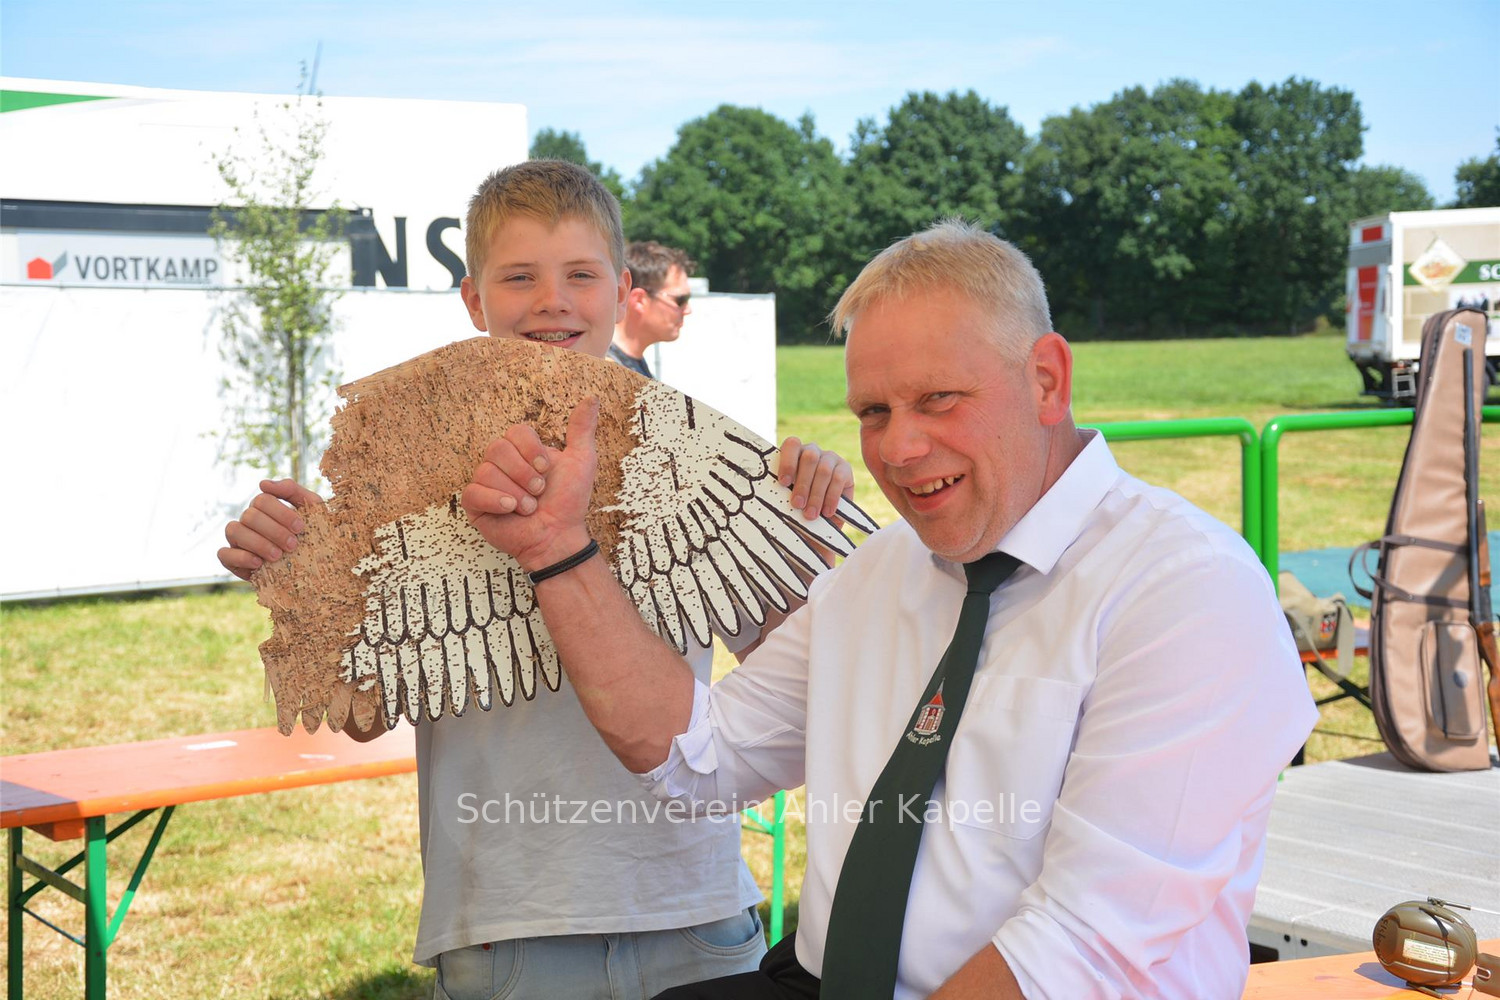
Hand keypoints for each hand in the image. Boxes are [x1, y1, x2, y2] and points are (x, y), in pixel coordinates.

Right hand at [218, 479, 324, 579]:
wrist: (315, 566)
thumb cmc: (312, 534)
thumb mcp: (311, 509)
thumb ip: (292, 491)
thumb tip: (262, 483)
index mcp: (264, 507)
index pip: (262, 500)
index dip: (281, 513)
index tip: (300, 527)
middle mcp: (248, 520)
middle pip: (250, 516)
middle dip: (274, 531)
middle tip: (293, 545)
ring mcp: (237, 539)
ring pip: (233, 530)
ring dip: (258, 543)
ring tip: (278, 556)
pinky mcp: (232, 560)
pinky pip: (224, 554)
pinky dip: (240, 557)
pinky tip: (259, 563)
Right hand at [461, 397, 599, 571]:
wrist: (558, 537)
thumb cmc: (568, 502)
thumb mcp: (581, 461)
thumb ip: (582, 430)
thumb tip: (591, 398)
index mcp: (522, 451)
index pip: (515, 432)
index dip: (530, 449)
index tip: (546, 468)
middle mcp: (502, 464)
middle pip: (498, 448)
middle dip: (524, 473)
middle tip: (539, 491)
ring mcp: (486, 483)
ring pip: (486, 471)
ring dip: (515, 492)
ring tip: (530, 508)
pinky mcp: (475, 505)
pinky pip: (473, 492)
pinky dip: (495, 500)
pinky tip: (510, 510)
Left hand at [777, 436, 854, 522]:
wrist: (821, 514)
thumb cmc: (800, 503)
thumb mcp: (789, 496)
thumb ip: (784, 494)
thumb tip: (780, 501)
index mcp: (795, 452)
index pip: (792, 445)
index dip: (788, 462)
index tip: (783, 482)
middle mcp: (813, 451)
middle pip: (810, 459)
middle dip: (802, 484)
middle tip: (797, 504)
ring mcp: (830, 458)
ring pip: (824, 470)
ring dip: (816, 494)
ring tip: (810, 513)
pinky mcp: (845, 468)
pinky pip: (838, 479)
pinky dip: (831, 497)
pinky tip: (827, 511)